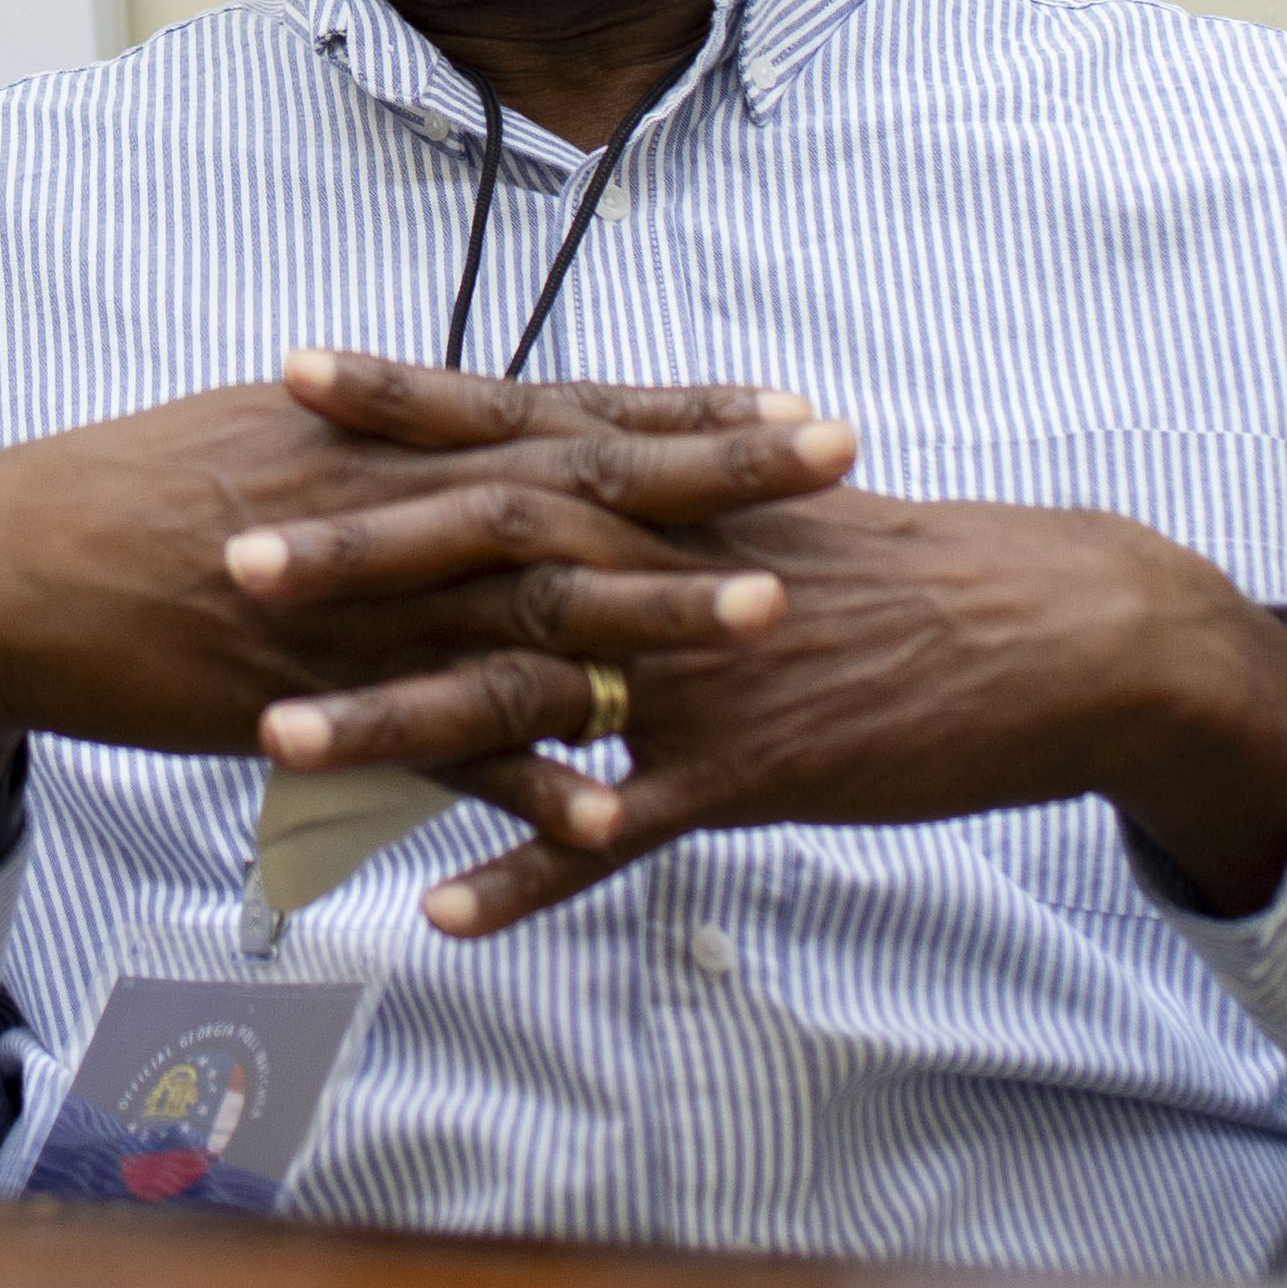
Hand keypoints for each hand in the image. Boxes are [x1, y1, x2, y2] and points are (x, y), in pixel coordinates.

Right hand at [0, 365, 850, 828]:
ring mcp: (351, 609)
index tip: (791, 402)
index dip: (682, 411)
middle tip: (839, 460)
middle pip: (575, 487)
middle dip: (712, 475)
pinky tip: (611, 815)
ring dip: (654, 614)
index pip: (561, 416)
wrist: (1, 569)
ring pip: (526, 609)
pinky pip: (436, 753)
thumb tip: (469, 434)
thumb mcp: (264, 439)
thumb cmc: (129, 496)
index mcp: (380, 441)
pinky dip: (523, 785)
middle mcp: (384, 509)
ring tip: (774, 617)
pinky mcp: (309, 703)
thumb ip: (380, 444)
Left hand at [239, 353, 1286, 933]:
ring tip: (277, 749)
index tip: (283, 372)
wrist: (1060, 635)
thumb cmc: (911, 566)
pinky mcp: (749, 773)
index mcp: (672, 492)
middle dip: (353, 555)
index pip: (512, 428)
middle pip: (487, 550)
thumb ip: (669, 487)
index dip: (399, 403)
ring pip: (525, 700)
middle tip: (226, 561)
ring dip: (397, 724)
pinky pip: (618, 834)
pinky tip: (439, 915)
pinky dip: (532, 876)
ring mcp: (703, 672)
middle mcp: (671, 566)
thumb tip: (582, 455)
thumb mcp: (778, 503)